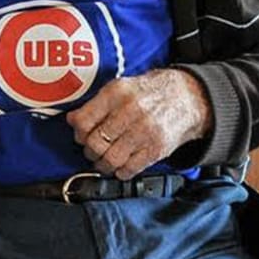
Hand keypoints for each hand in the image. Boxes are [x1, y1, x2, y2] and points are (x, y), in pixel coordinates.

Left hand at [66, 69, 212, 179]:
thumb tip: (72, 120)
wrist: (186, 97)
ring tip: (104, 160)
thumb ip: (96, 104)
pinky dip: (120, 171)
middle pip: (95, 143)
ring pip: (110, 159)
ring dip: (102, 165)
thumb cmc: (149, 92)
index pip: (84, 121)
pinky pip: (129, 169)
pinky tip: (120, 166)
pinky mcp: (156, 148)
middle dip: (90, 151)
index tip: (81, 135)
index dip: (78, 133)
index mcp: (117, 93)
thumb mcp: (121, 87)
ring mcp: (145, 131)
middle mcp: (131, 111)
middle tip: (92, 150)